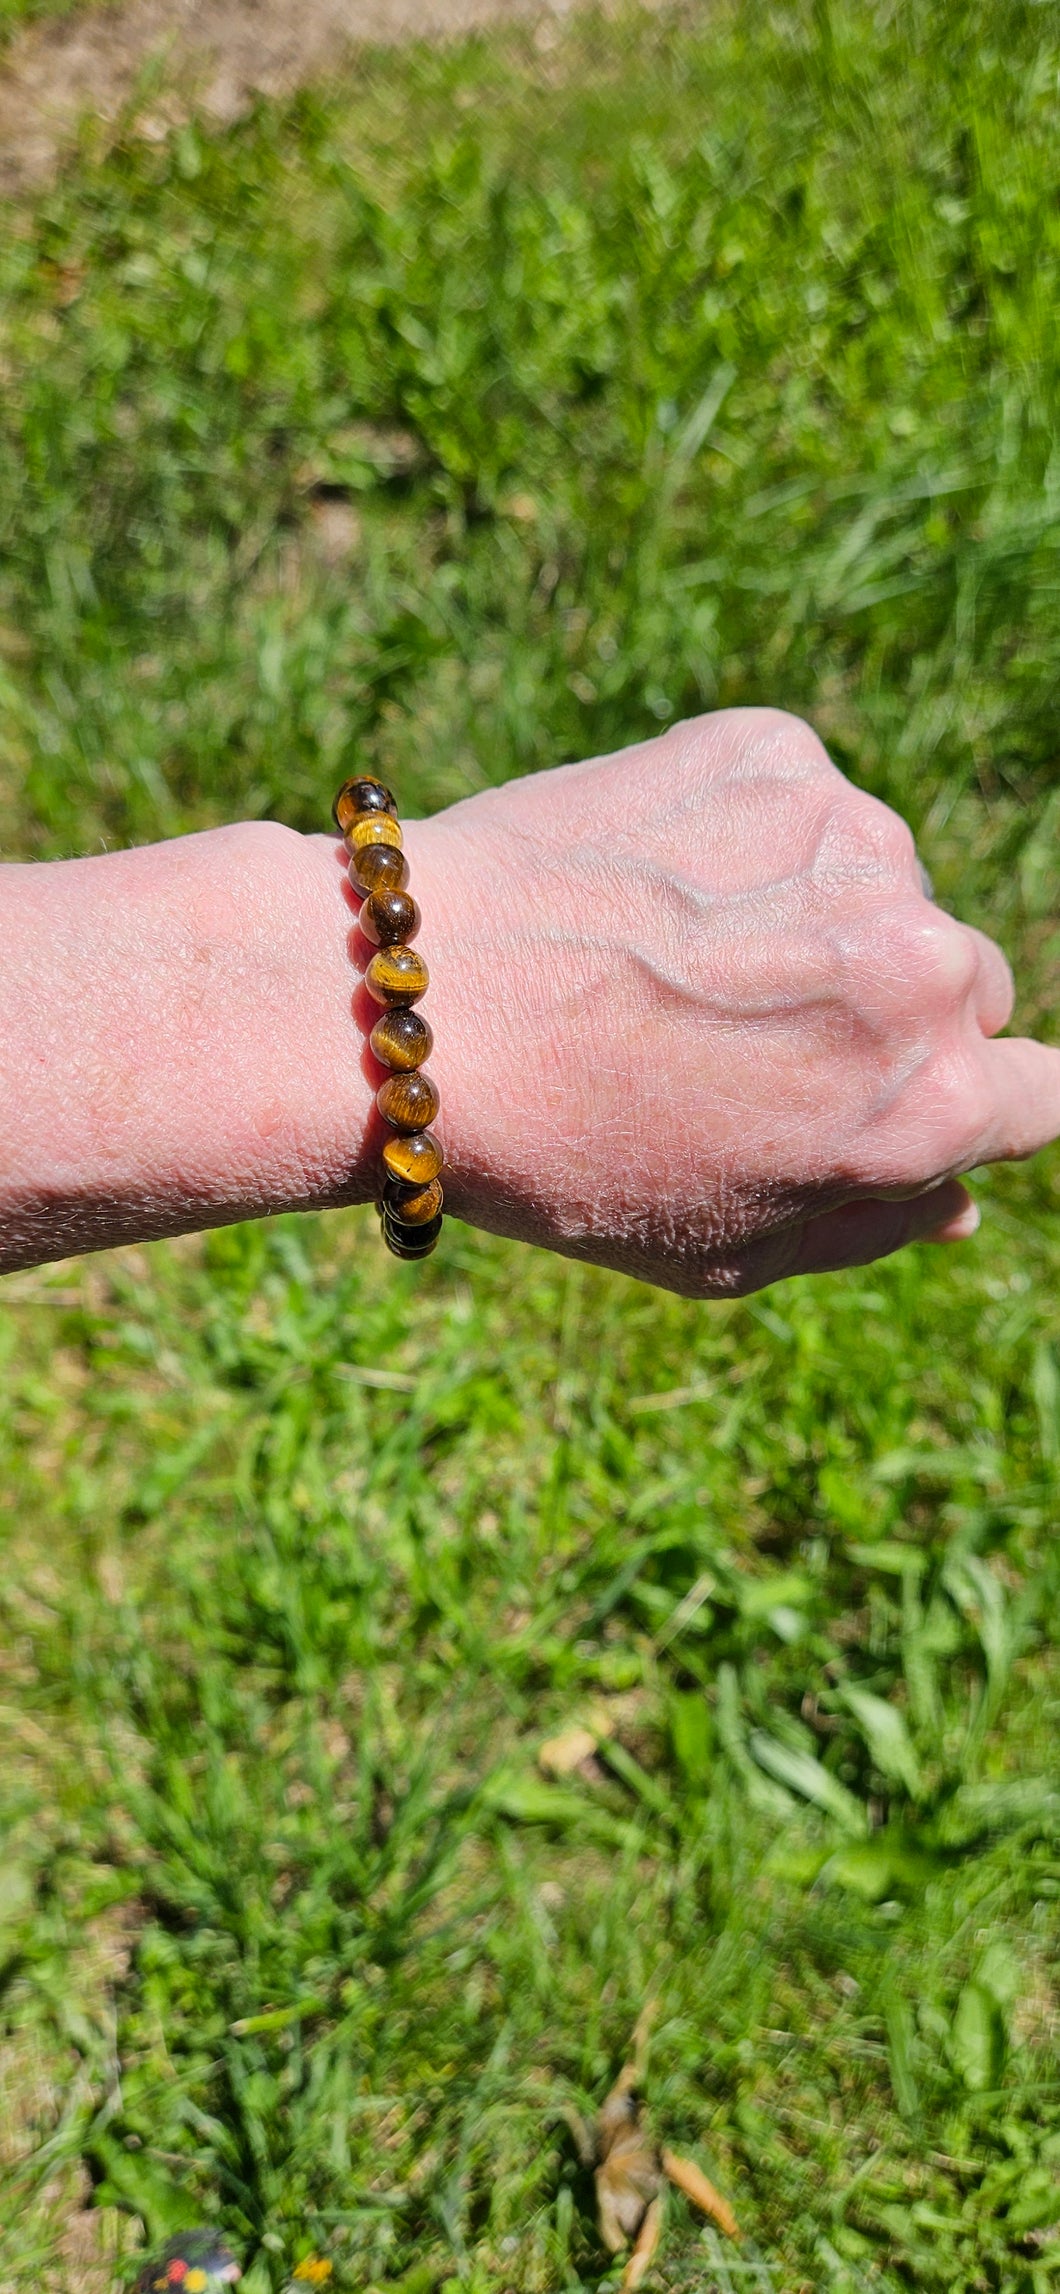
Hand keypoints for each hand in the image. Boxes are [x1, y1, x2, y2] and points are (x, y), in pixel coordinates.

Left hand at [409, 708, 1059, 1296]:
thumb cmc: (564, 1158)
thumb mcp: (724, 1251)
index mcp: (928, 1102)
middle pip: (965, 985)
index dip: (974, 1097)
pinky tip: (649, 888)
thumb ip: (869, 1224)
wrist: (414, 1007)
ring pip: (881, 886)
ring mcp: (854, 843)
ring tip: (673, 960)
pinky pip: (801, 807)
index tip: (898, 1091)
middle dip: (887, 1014)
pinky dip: (746, 840)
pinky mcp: (775, 754)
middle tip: (745, 1037)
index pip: (1040, 1092)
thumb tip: (956, 1196)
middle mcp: (919, 963)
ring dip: (815, 918)